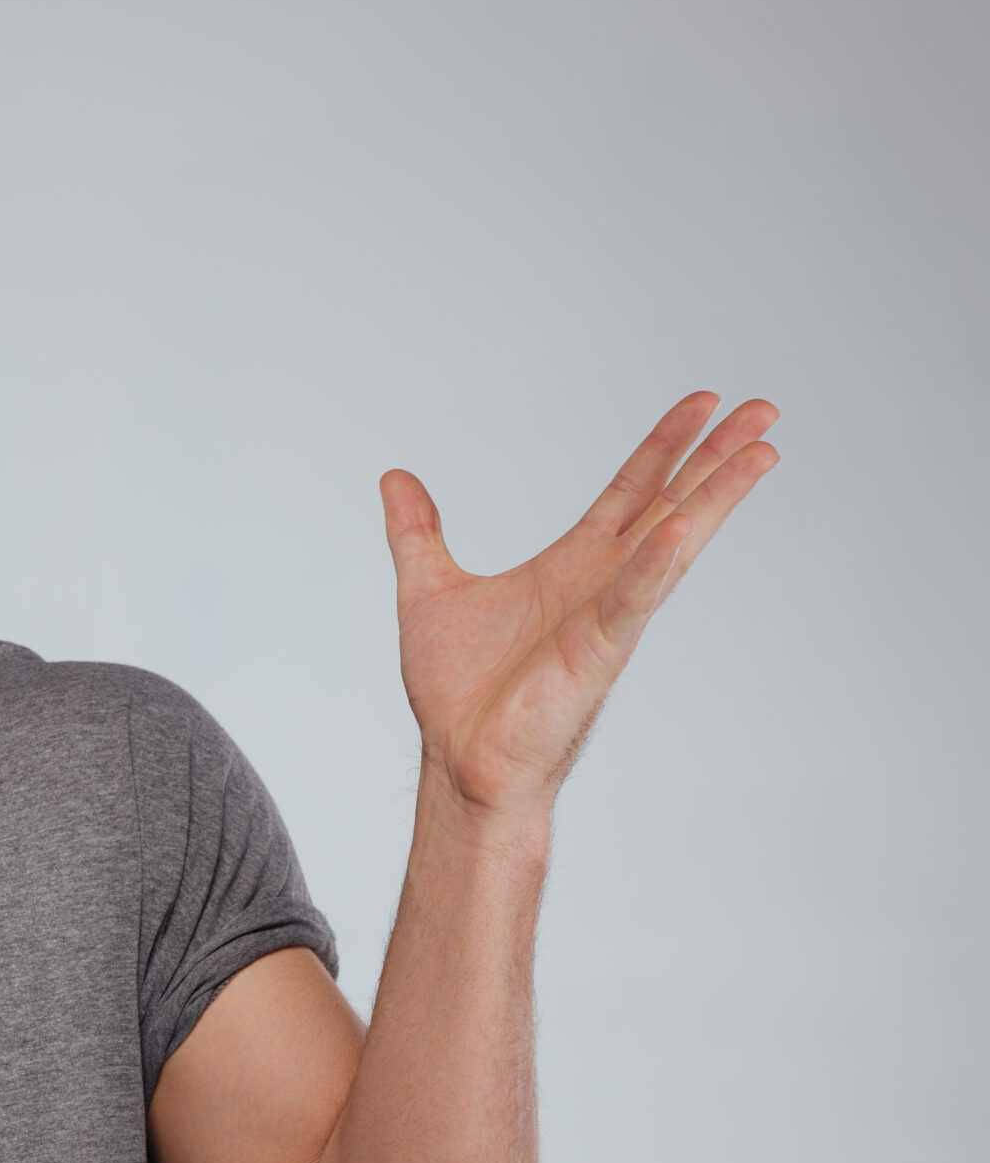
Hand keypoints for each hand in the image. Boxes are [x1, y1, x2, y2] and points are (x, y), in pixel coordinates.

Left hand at [382, 392, 778, 814]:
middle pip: (674, 505)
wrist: (457, 760)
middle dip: (718, 458)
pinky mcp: (596, 652)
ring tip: (762, 454)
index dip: (666, 445)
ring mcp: (607, 616)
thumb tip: (395, 479)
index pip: (632, 490)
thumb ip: (416, 532)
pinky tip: (682, 531)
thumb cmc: (457, 692)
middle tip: (766, 411)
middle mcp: (602, 584)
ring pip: (674, 544)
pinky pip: (632, 601)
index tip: (705, 402)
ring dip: (717, 499)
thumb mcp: (426, 588)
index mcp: (572, 565)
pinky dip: (655, 566)